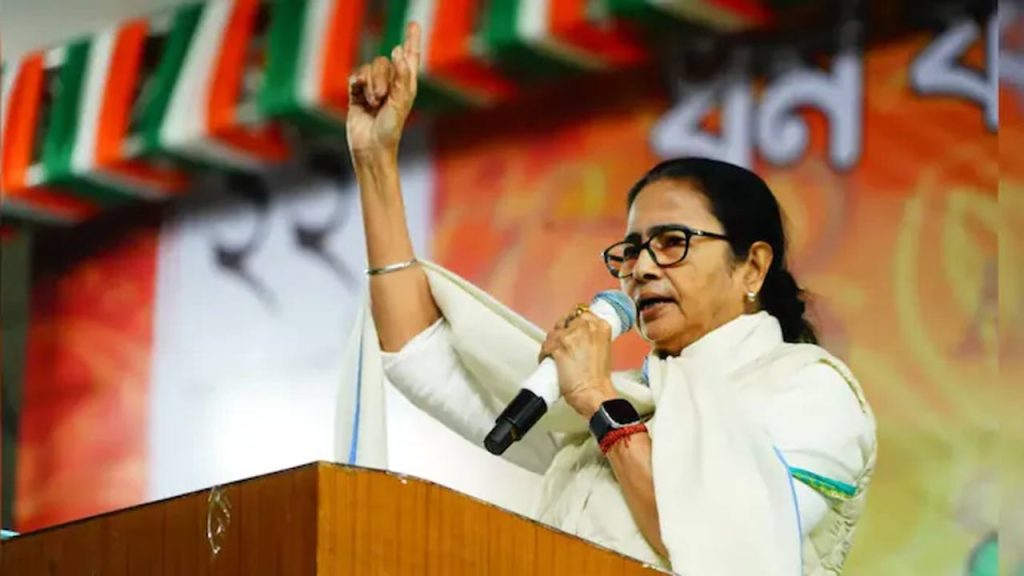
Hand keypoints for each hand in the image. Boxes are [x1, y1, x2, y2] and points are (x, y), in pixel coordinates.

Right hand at [347, 22, 419, 161]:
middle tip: (380, 98)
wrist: (371, 148)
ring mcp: (373, 88)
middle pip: (384, 61)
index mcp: (406, 86)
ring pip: (369, 68)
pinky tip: (360, 97)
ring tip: (373, 103)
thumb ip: (401, 77)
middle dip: (381, 77)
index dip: (412, 41)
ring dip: (370, 84)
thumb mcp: (400, 102)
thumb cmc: (390, 130)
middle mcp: (391, 85)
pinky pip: (356, 76)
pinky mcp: (357, 94)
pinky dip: (358, 84)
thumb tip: (398, 52)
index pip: (410, 58)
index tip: (414, 24)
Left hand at [539, 305, 617, 417]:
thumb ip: (591, 337)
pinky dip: (544, 354)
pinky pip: (545, 347)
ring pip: (552, 334)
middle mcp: (586, 327)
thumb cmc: (598, 378)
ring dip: (551, 344)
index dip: (572, 321)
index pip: (581, 311)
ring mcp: (571, 336)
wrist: (594, 393)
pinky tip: (549, 361)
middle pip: (564, 321)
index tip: (568, 328)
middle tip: (561, 345)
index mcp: (601, 326)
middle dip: (560, 333)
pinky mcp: (558, 347)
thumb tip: (578, 335)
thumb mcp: (602, 349)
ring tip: (555, 356)